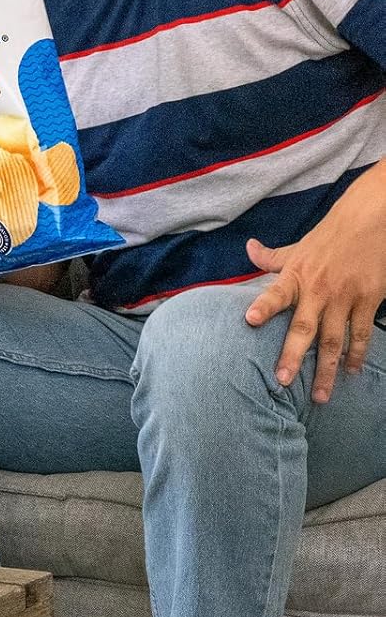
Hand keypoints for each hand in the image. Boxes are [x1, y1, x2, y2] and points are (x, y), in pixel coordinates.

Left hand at [244, 169, 385, 403]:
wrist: (369, 221)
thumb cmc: (329, 236)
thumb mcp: (297, 246)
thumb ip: (272, 257)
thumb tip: (247, 248)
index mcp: (297, 275)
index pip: (275, 292)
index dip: (263, 306)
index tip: (248, 320)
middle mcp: (318, 289)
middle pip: (304, 328)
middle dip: (293, 356)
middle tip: (281, 381)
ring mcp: (345, 297)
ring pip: (334, 340)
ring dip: (327, 369)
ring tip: (320, 395)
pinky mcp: (369, 300)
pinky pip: (361, 333)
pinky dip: (357, 354)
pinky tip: (353, 371)